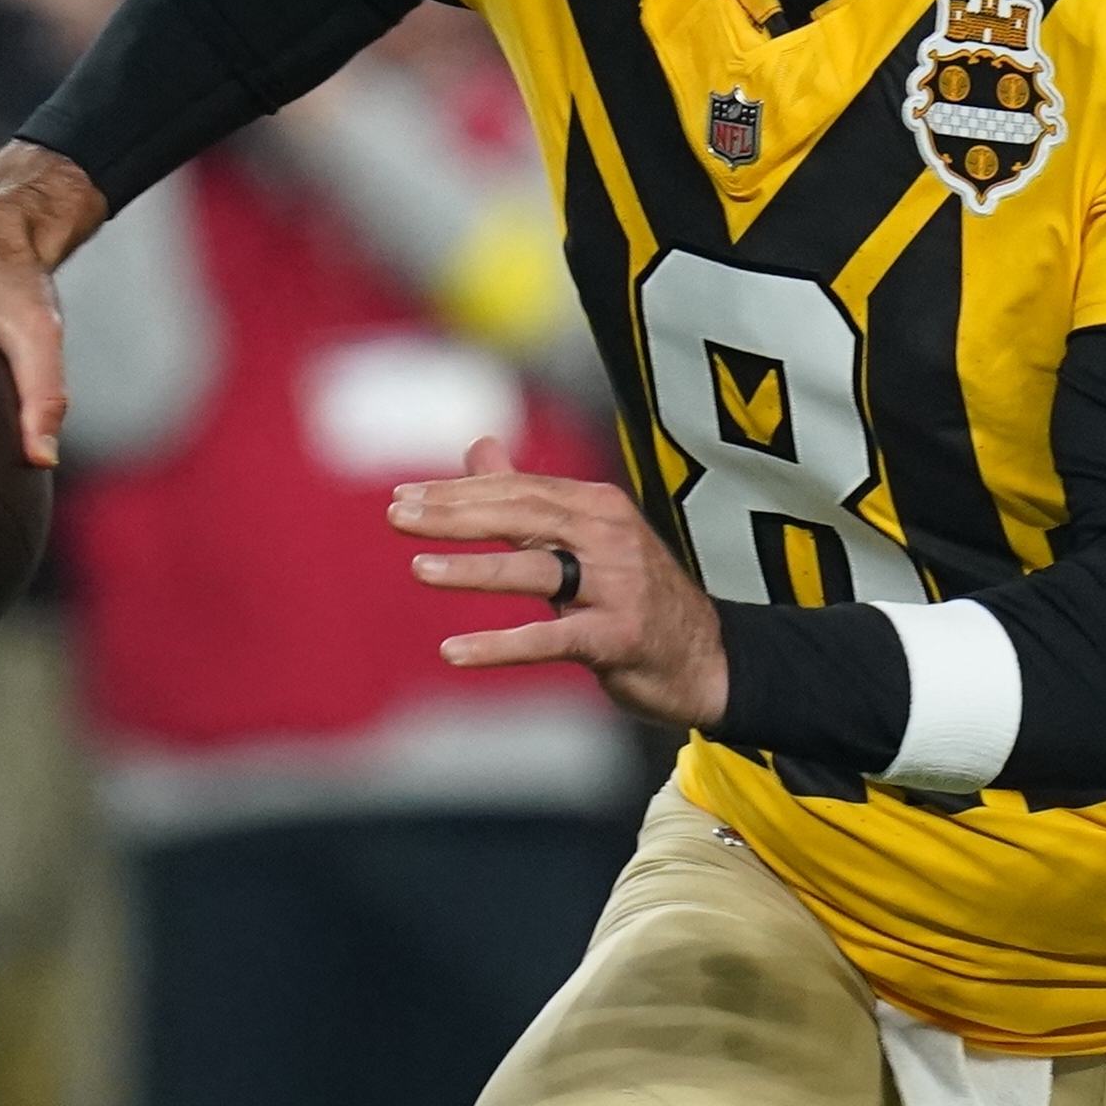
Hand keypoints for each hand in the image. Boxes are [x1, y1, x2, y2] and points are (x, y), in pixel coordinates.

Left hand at [392, 437, 728, 729]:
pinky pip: (552, 639)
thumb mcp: (584, 537)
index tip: (404, 496)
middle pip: (523, 516)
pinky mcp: (619, 637)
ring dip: (475, 569)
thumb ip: (527, 495)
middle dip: (456, 516)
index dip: (459, 492)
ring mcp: (617, 586)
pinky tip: (454, 652)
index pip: (518, 491)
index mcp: (597, 506)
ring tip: (420, 569)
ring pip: (536, 570)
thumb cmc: (632, 594)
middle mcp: (609, 536)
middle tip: (398, 516)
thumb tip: (478, 447)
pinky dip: (501, 645)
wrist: (706, 658)